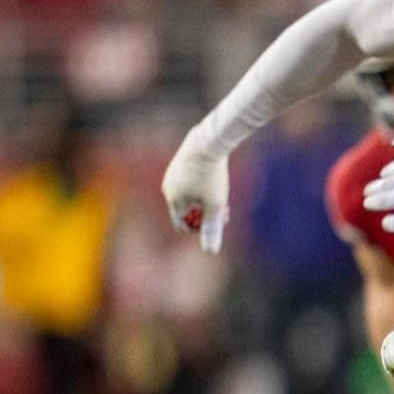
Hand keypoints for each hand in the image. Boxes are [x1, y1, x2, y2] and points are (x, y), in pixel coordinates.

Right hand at [162, 136, 228, 253]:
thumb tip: (211, 252)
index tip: (218, 222)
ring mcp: (172, 175)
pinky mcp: (180, 164)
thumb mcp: (215, 205)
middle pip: (187, 212)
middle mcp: (168, 188)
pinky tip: (217, 183)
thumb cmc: (212, 175)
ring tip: (223, 199)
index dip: (201, 229)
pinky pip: (189, 184)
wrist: (208, 141)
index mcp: (172, 200)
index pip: (182, 226)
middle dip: (205, 215)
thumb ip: (211, 228)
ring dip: (205, 203)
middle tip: (225, 212)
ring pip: (190, 197)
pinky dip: (202, 189)